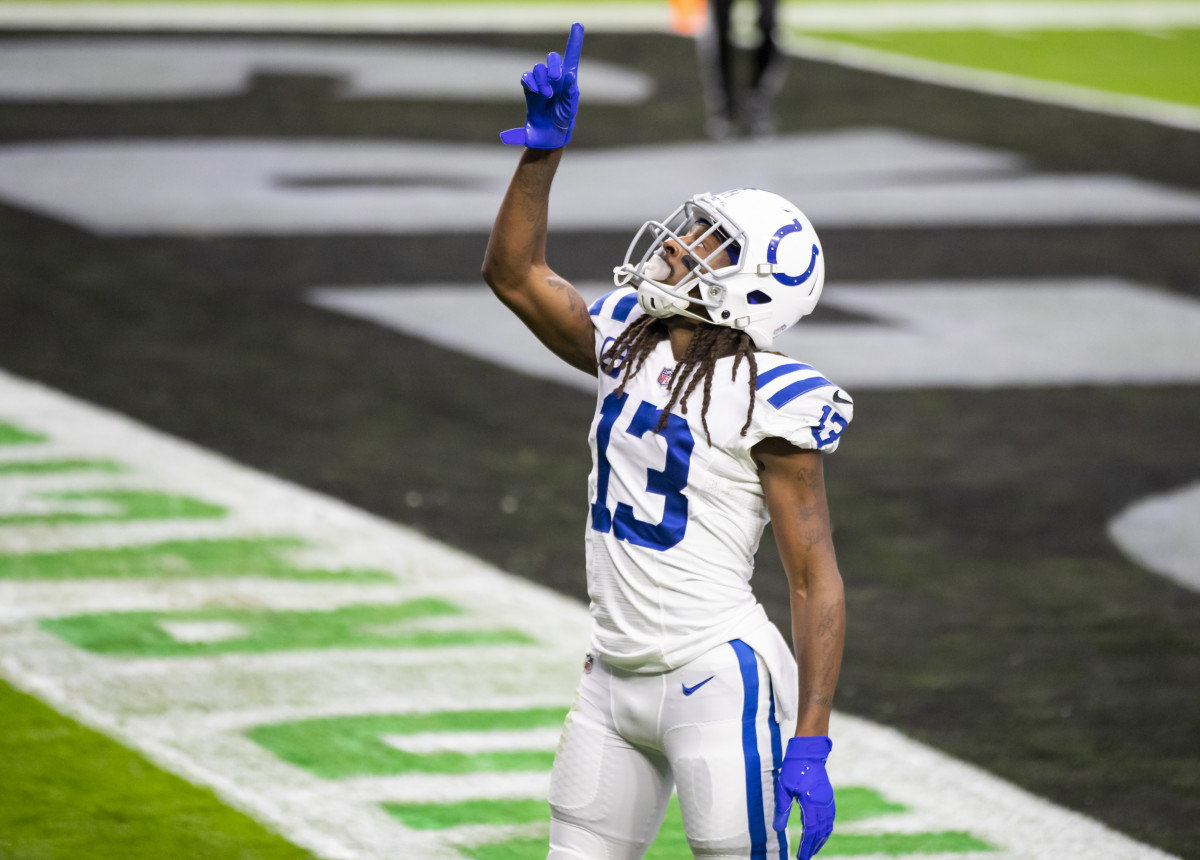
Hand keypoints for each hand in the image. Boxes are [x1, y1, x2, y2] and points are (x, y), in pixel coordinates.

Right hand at [500, 22, 582, 148]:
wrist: (549, 136)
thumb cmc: (563, 122)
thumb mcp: (570, 109)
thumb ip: (570, 93)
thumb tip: (568, 75)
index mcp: (568, 80)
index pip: (572, 56)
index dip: (575, 40)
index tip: (578, 24)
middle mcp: (554, 78)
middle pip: (552, 59)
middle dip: (554, 65)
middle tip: (557, 78)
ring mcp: (540, 83)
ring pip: (538, 69)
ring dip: (543, 80)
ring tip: (546, 95)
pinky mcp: (529, 90)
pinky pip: (526, 78)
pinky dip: (531, 82)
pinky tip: (536, 91)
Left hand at [774, 735, 835, 858]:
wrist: (809, 751)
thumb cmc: (795, 767)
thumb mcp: (783, 788)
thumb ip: (782, 809)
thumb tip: (778, 828)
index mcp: (812, 803)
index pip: (810, 831)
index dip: (806, 846)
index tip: (801, 857)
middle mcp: (823, 804)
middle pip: (820, 832)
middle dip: (813, 846)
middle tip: (805, 856)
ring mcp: (828, 800)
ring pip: (827, 826)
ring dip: (820, 839)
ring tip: (812, 849)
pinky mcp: (828, 796)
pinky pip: (829, 818)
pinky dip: (825, 829)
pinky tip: (820, 832)